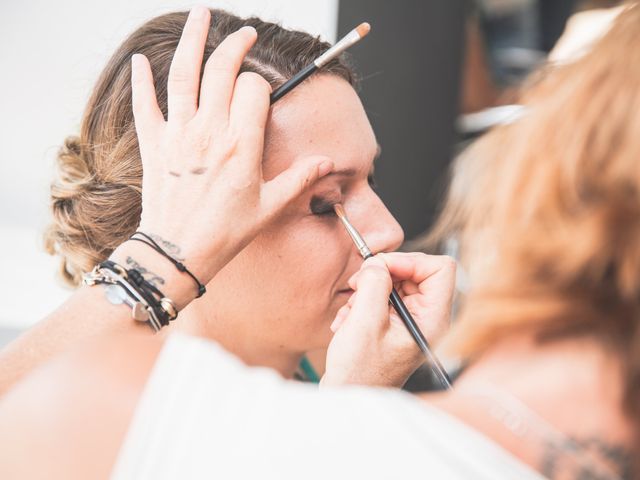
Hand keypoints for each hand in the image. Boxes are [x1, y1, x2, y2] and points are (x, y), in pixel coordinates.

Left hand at [124, 7, 333, 285]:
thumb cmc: (225, 233)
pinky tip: (140, 60)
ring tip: (201, 14)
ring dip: (192, 40)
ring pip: (183, 74)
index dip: (259, 85)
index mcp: (241, 145)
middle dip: (235, 45)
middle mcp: (209, 132)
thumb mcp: (269, 207)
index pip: (252, 89)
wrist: (178, 252)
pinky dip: (142, 81)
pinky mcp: (155, 145)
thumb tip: (326, 162)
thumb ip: (299, 178)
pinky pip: (145, 105)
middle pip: (221, 70)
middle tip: (244, 33)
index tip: (259, 93)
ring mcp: (179, 135)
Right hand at [322, 253, 455, 387]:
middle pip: (415, 271)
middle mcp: (427, 318)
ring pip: (395, 282)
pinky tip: (349, 321)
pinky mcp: (395, 324)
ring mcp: (411, 321)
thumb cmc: (359, 372)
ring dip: (367, 290)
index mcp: (432, 319)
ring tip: (351, 311)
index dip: (410, 261)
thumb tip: (377, 262)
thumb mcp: (365, 322)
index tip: (381, 268)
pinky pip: (383, 297)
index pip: (441, 268)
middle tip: (357, 284)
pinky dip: (363, 302)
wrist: (348, 397)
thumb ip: (375, 284)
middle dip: (382, 274)